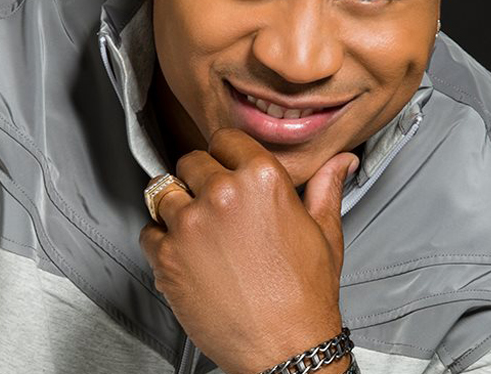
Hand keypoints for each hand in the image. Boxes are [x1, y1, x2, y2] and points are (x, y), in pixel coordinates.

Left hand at [139, 128, 359, 373]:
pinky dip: (161, 241)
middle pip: (190, 162)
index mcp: (262, 179)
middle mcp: (222, 193)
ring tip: (198, 232)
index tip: (227, 171)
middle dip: (200, 180)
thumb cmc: (305, 296)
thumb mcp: (324, 233)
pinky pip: (148, 231)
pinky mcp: (166, 256)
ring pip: (163, 192)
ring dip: (176, 207)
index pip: (224, 139)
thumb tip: (342, 160)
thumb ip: (326, 187)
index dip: (226, 156)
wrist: (285, 351)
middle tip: (215, 208)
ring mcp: (189, 224)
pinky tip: (186, 257)